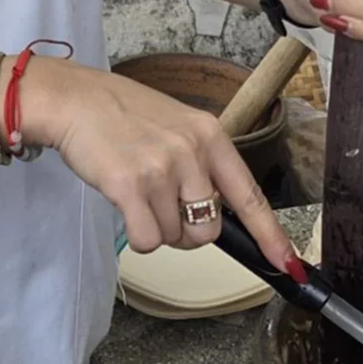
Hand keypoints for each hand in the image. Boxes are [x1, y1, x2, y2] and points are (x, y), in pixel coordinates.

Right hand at [22, 57, 296, 262]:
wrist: (75, 100)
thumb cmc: (122, 115)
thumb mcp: (177, 126)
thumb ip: (201, 163)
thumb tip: (213, 212)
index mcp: (210, 136)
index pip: (249, 195)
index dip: (270, 235)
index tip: (287, 263)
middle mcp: (191, 151)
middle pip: (208, 230)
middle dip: (187, 232)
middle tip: (162, 208)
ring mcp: (162, 169)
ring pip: (175, 237)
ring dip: (157, 228)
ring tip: (137, 193)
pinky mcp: (131, 186)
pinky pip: (148, 239)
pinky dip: (138, 235)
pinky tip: (125, 206)